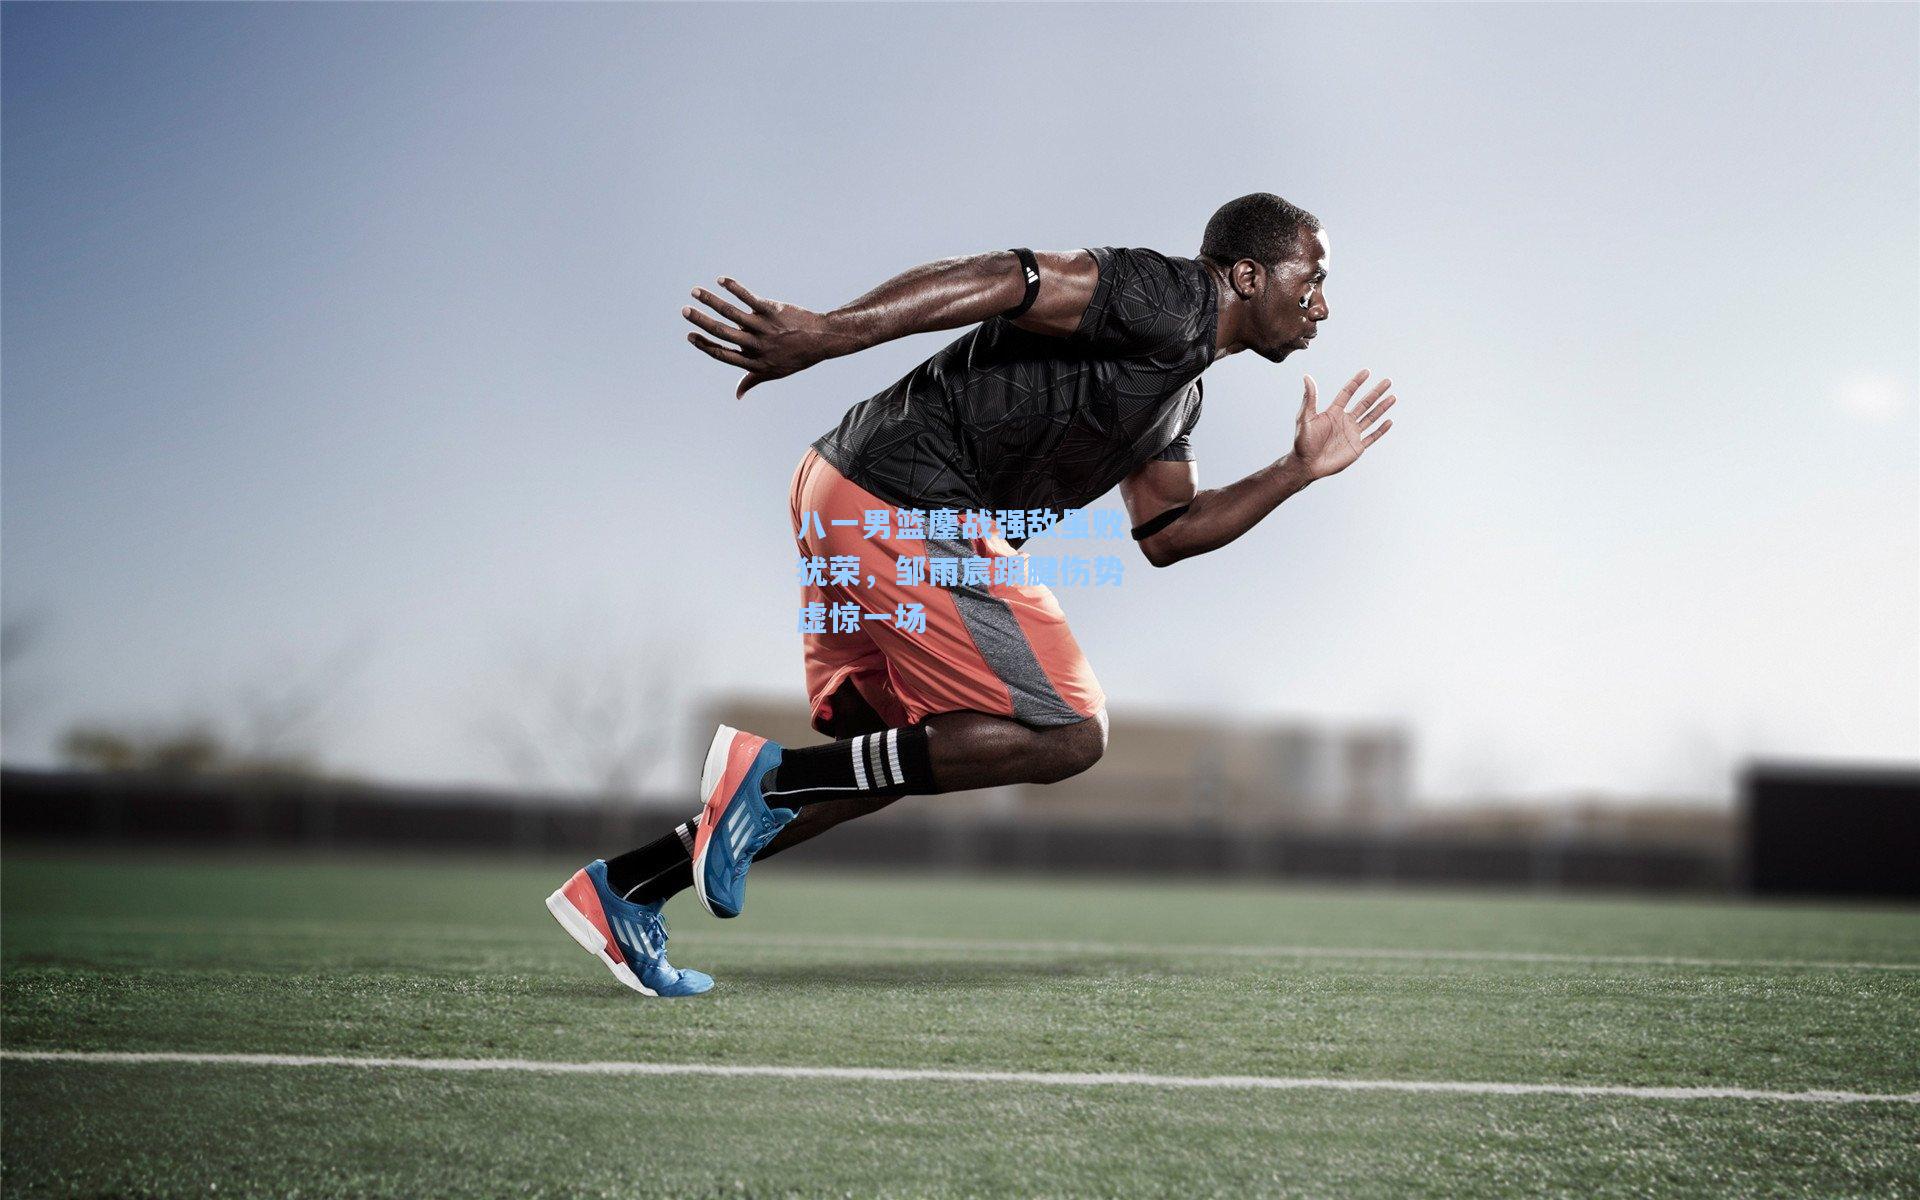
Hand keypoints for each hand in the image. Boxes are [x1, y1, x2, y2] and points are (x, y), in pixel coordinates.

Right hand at [682, 278, 853, 398]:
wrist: (821, 339)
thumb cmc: (796, 357)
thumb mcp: (774, 373)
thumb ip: (752, 380)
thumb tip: (737, 395)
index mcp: (754, 361)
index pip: (723, 354)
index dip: (705, 346)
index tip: (689, 335)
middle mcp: (757, 346)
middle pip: (723, 333)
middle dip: (701, 321)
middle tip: (684, 311)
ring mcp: (764, 327)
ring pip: (732, 313)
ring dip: (711, 301)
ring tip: (695, 291)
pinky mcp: (772, 310)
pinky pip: (749, 297)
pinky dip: (734, 288)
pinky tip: (721, 280)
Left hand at [1293, 369, 1396, 478]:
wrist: (1307, 465)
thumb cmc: (1302, 442)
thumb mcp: (1305, 418)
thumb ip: (1309, 398)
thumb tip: (1307, 377)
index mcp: (1333, 413)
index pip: (1347, 393)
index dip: (1357, 382)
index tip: (1366, 372)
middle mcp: (1344, 421)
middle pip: (1364, 403)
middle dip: (1376, 392)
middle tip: (1388, 381)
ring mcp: (1352, 434)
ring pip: (1371, 418)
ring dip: (1382, 408)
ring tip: (1392, 397)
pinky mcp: (1356, 448)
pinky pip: (1372, 437)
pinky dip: (1381, 430)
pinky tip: (1389, 421)